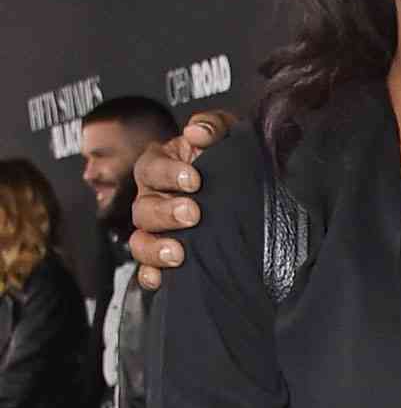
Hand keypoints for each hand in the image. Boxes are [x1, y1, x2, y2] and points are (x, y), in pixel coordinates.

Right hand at [130, 108, 236, 289]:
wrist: (252, 195)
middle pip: (143, 207)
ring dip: (155, 247)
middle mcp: (153, 198)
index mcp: (162, 167)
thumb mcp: (227, 136)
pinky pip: (148, 270)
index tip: (194, 179)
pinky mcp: (166, 258)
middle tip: (193, 214)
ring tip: (178, 252)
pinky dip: (151, 275)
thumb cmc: (230, 162)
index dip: (168, 173)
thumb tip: (197, 133)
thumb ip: (213, 126)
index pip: (151, 168)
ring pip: (140, 240)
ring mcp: (156, 230)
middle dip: (166, 211)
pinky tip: (161, 280)